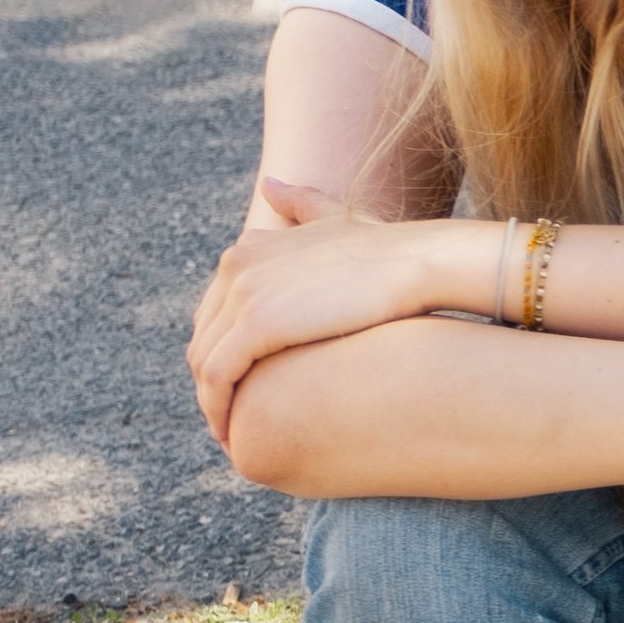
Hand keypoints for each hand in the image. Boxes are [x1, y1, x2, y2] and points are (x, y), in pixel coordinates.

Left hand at [189, 181, 483, 447]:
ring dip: (211, 403)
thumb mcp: (337, 220)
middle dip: (212, 382)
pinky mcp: (256, 326)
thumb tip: (270, 187)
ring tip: (233, 435)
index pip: (215, 313)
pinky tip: (235, 436)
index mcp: (248, 250)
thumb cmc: (394, 250)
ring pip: (204, 363)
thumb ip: (300, 206)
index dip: (222, 354)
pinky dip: (219, 409)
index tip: (242, 388)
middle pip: (204, 338)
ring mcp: (242, 294)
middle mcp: (234, 267)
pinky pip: (218, 378)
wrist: (419, 263)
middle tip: (233, 419)